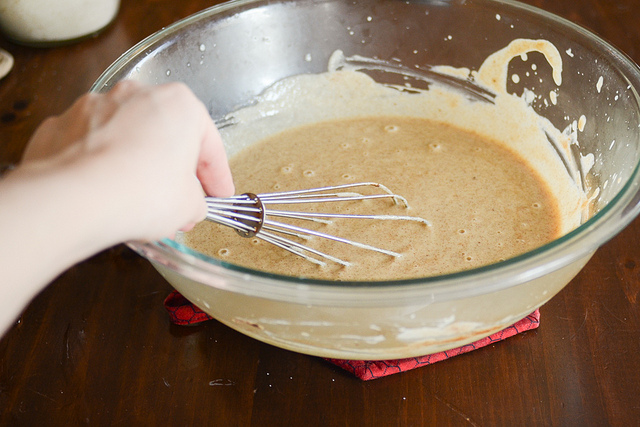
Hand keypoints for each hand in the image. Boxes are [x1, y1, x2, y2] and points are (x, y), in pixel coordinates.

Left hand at [22, 80, 234, 240]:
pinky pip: (89, 147)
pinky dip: (97, 167)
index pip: (209, 144)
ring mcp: (94, 107)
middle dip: (172, 168)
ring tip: (137, 200)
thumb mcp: (189, 207)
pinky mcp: (61, 126)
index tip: (218, 194)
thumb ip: (195, 201)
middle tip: (179, 200)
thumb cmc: (141, 191)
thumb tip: (187, 205)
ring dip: (134, 165)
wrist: (77, 200)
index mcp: (179, 104)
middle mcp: (136, 95)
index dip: (217, 176)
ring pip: (125, 138)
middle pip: (164, 135)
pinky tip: (103, 194)